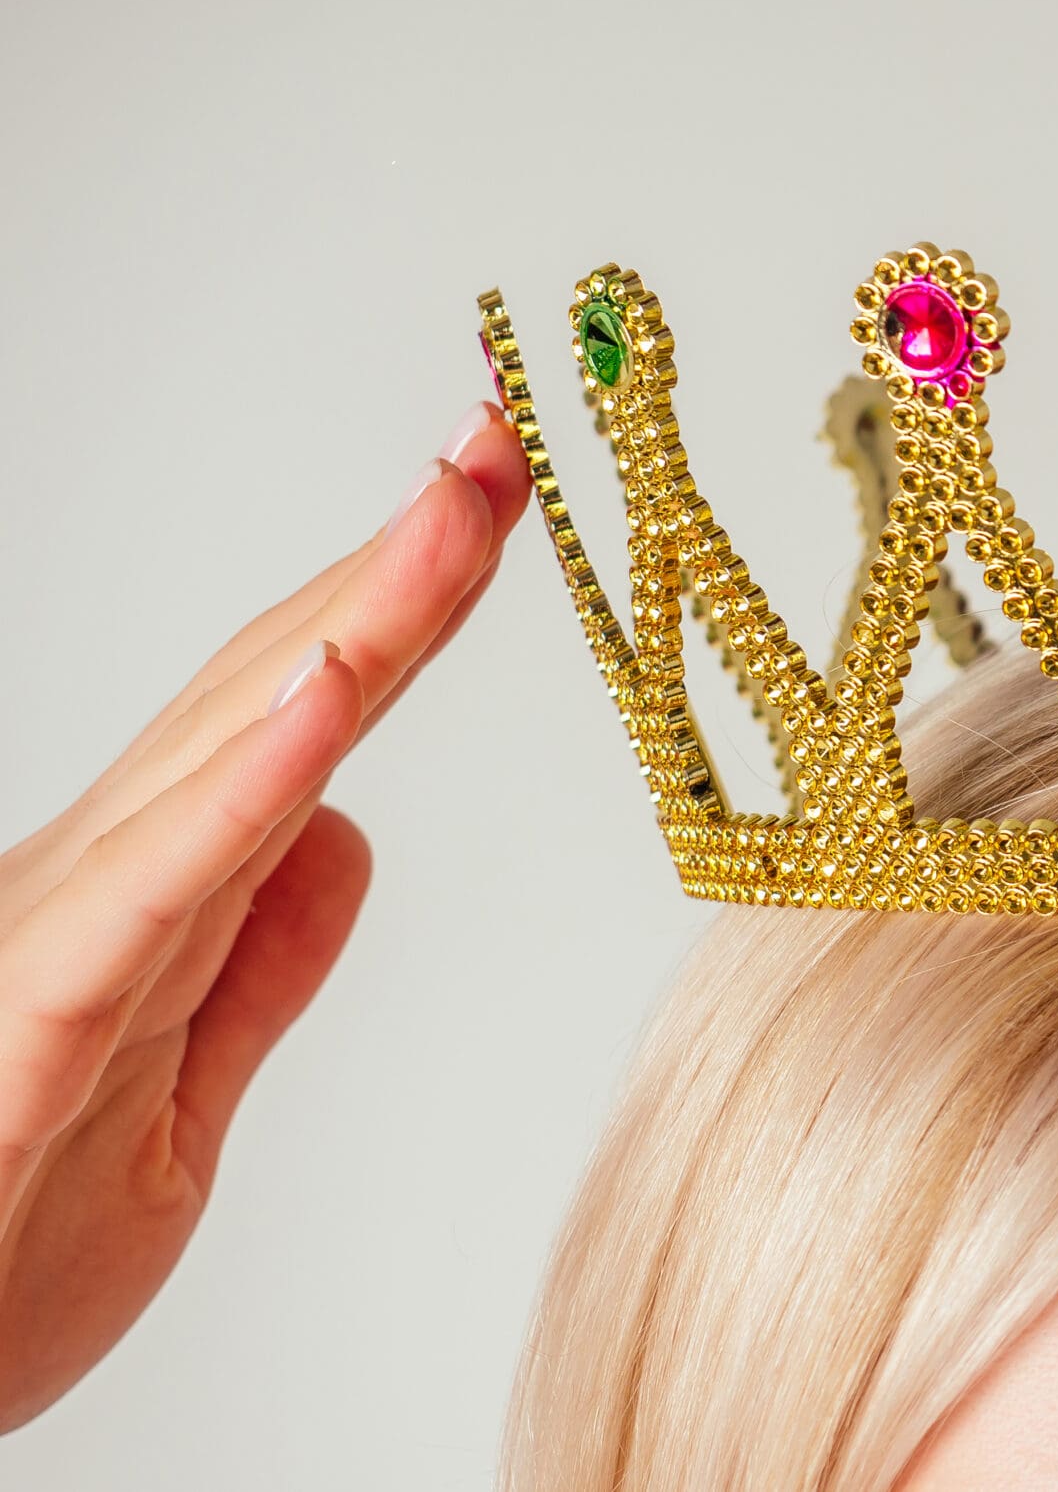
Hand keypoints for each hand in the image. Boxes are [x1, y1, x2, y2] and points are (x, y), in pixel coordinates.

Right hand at [0, 402, 529, 1429]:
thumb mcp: (176, 1117)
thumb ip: (259, 972)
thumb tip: (345, 833)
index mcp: (149, 902)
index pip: (299, 719)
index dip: (403, 608)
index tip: (499, 503)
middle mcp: (104, 889)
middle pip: (272, 692)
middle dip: (400, 566)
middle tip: (511, 439)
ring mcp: (59, 944)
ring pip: (225, 756)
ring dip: (350, 627)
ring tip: (451, 513)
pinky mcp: (35, 1031)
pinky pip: (155, 897)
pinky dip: (242, 792)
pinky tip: (326, 702)